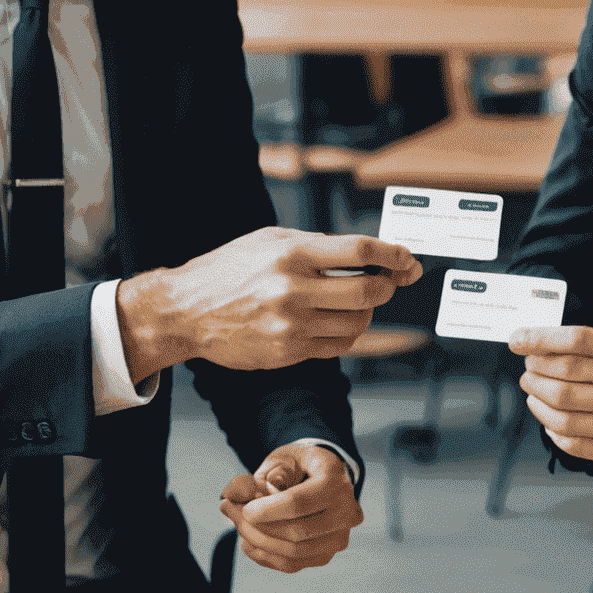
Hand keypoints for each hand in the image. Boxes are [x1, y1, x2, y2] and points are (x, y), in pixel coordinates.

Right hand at [118, 229, 420, 379]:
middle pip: (368, 290)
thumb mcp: (269, 240)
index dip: (392, 254)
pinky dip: (348, 333)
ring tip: (357, 301)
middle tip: (389, 281)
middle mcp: (292, 289)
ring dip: (368, 312)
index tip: (406, 259)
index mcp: (290, 253)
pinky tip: (338, 321)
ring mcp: (291, 325)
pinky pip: (338, 346)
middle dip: (388, 285)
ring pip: (358, 322)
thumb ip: (316, 245)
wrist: (186, 310)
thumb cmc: (228, 270)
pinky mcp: (288, 351)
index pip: (359, 251)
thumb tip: (367, 253)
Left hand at [219, 443, 361, 572]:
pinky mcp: (327, 555)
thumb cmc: (300, 466)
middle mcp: (346, 512)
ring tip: (238, 525)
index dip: (266, 510)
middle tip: (230, 511)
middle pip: (297, 532)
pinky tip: (249, 540)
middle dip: (256, 527)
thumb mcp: (283, 459)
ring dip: (258, 542)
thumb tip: (235, 494)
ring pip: (293, 553)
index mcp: (336, 481)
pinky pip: (292, 565)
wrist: (321, 479)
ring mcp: (339, 537)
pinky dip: (265, 555)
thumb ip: (260, 475)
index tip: (242, 508)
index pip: (299, 503)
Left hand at [509, 326, 592, 474]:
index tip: (517, 340)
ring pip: (563, 412)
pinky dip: (553, 432)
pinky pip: (575, 443)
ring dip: (538, 401)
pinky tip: (551, 422)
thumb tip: (547, 347)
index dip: (540, 339)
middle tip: (527, 370)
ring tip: (533, 393)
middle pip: (563, 377)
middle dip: (534, 372)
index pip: (577, 340)